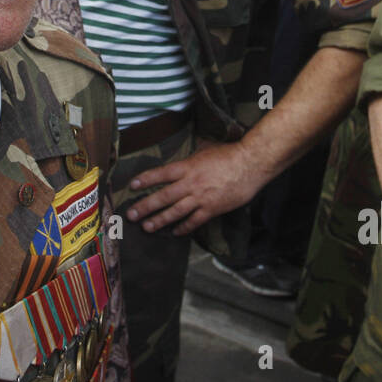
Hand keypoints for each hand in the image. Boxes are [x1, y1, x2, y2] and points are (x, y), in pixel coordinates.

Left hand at [126, 140, 261, 235]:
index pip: (161, 174)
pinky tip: (175, 232)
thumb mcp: (205, 149)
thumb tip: (186, 152)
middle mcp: (190, 183)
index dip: (145, 179)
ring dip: (159, 220)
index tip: (132, 185)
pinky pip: (194, 221)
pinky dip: (184, 228)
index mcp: (187, 167)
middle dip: (145, 206)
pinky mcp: (212, 209)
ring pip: (175, 212)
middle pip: (163, 196)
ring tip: (147, 227)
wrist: (250, 164)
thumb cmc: (229, 154)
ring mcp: (201, 198)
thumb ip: (192, 155)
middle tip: (131, 214)